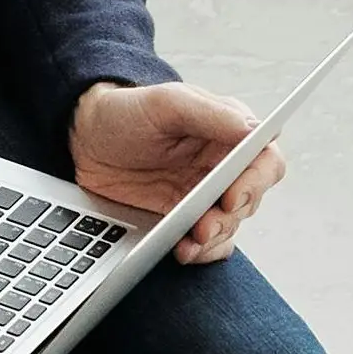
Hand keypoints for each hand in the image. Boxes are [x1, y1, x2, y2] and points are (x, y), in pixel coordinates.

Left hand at [69, 81, 281, 262]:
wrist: (86, 138)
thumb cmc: (127, 111)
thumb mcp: (165, 102)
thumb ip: (210, 114)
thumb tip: (255, 130)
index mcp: (229, 132)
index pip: (266, 160)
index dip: (256, 181)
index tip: (231, 196)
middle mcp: (224, 166)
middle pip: (251, 199)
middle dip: (229, 216)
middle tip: (202, 226)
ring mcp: (206, 195)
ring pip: (231, 225)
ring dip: (214, 238)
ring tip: (188, 242)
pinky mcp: (186, 218)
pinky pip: (209, 243)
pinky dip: (202, 251)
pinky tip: (183, 251)